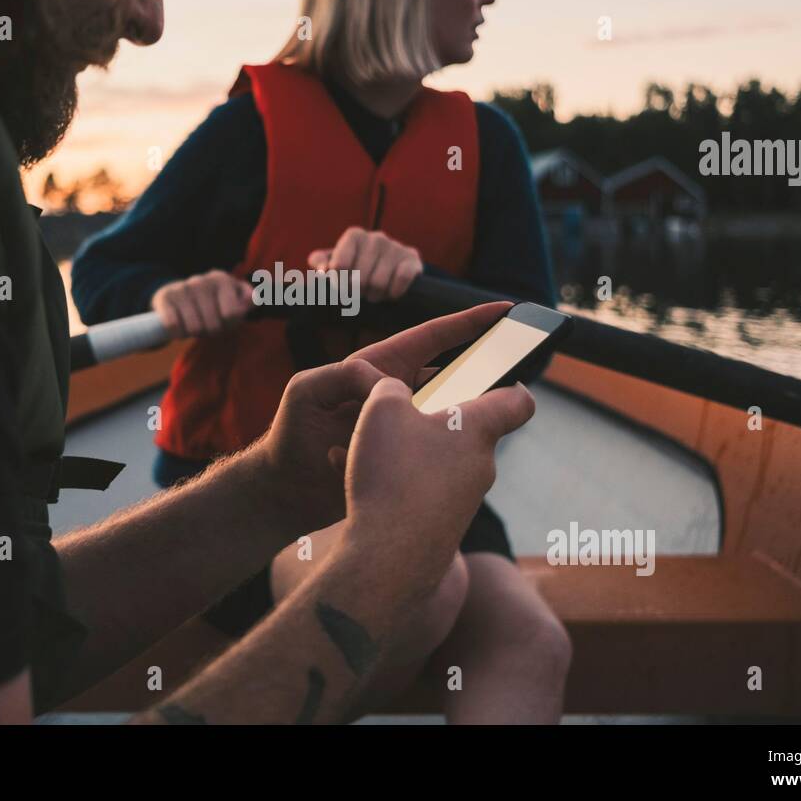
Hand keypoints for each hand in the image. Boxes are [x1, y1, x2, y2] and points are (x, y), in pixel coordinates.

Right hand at [151, 270, 253, 337]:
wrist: (177, 297)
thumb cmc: (212, 304)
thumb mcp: (233, 301)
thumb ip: (248, 300)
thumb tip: (255, 299)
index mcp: (222, 279)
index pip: (232, 314)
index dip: (229, 324)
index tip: (225, 320)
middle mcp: (201, 280)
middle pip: (212, 325)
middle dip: (211, 331)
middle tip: (207, 325)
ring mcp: (181, 287)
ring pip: (193, 328)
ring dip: (194, 333)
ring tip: (194, 326)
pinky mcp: (164, 297)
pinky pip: (173, 326)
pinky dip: (177, 333)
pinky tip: (179, 326)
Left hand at [254, 301, 531, 538]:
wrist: (284, 490)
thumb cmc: (289, 435)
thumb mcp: (306, 392)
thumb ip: (340, 376)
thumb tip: (379, 378)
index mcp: (377, 368)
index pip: (430, 338)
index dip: (466, 323)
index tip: (503, 310)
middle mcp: (396, 393)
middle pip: (451, 375)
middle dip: (483, 369)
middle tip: (516, 367)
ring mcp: (403, 424)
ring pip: (448, 413)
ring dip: (468, 414)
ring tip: (491, 418)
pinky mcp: (404, 455)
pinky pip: (435, 447)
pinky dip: (447, 450)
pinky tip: (460, 457)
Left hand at [308, 227, 420, 301]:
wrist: (392, 266)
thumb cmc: (356, 265)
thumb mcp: (334, 261)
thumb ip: (320, 262)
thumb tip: (323, 271)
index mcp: (354, 235)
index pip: (339, 266)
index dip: (339, 283)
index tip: (341, 288)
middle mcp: (376, 237)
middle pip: (359, 279)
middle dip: (357, 293)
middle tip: (359, 293)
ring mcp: (396, 247)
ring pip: (379, 283)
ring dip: (375, 295)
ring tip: (373, 293)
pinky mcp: (412, 259)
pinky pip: (401, 280)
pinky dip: (393, 292)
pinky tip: (391, 292)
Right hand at [340, 372, 532, 588]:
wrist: (389, 558)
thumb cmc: (392, 474)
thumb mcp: (382, 409)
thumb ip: (389, 387)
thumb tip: (394, 390)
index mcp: (476, 430)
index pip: (518, 402)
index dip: (511, 385)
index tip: (499, 378)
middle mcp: (480, 467)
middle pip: (467, 433)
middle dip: (433, 420)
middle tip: (396, 412)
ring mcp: (463, 502)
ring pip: (435, 463)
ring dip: (402, 452)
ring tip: (357, 450)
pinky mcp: (442, 528)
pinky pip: (418, 493)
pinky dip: (392, 482)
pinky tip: (352, 480)